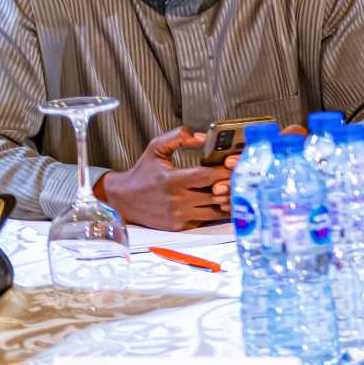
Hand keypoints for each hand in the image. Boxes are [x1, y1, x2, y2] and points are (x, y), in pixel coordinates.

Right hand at [96, 127, 230, 230]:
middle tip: (241, 178)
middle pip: (216, 195)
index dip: (225, 172)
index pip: (207, 176)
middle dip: (231, 186)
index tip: (235, 166)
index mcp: (172, 180)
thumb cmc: (142, 172)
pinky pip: (205, 220)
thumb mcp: (155, 148)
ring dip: (226, 201)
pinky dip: (215, 212)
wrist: (122, 199)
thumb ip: (178, 137)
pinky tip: (221, 202)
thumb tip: (203, 137)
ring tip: (234, 190)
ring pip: (215, 211)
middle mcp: (176, 201)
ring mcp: (178, 216)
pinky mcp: (179, 227)